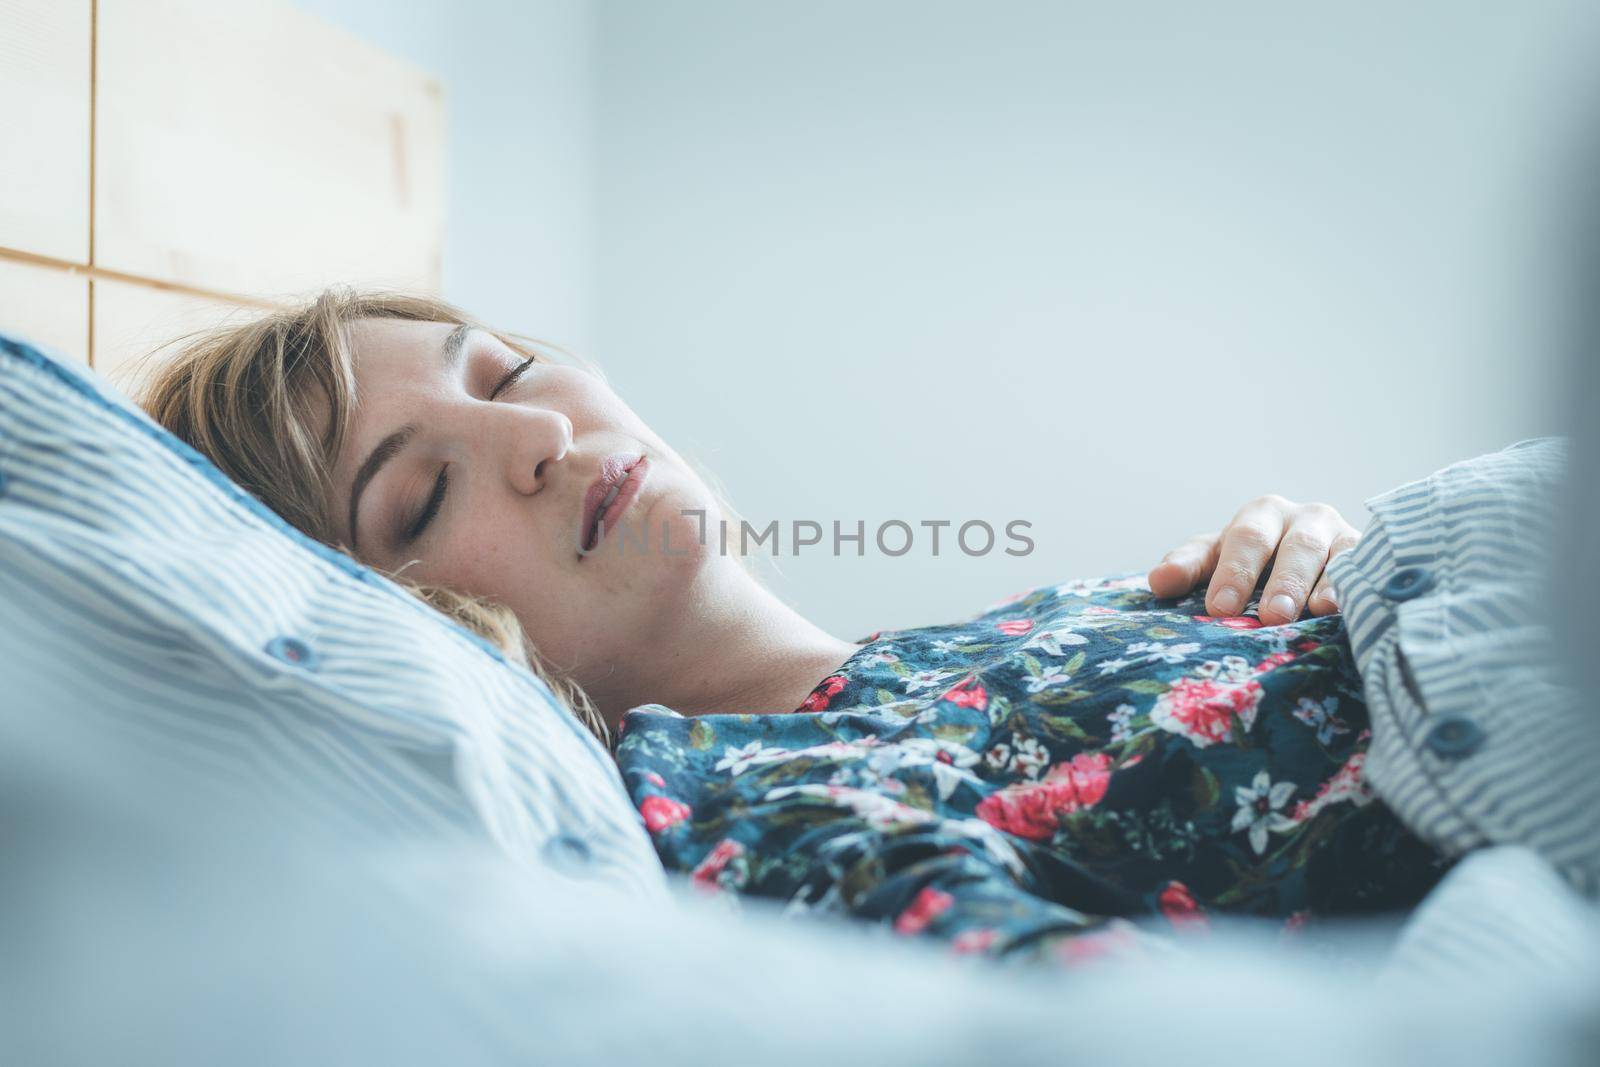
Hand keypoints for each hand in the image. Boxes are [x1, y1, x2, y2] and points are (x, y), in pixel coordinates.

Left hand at [1147, 495, 1360, 625]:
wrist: (1304, 559)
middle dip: (1284, 581)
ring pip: (1337, 556)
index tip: (1220, 608)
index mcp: (1263, 514)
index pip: (1247, 540)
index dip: (1234, 573)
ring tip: (1317, 613)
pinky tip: (1350, 609)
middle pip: (1297, 546)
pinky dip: (1359, 587)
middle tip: (1272, 616)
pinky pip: (1369, 570)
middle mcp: (1307, 518)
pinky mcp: (1371, 557)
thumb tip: (1159, 581)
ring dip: (1326, 585)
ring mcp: (1342, 536)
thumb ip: (1189, 566)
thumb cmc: (1251, 561)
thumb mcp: (1217, 558)